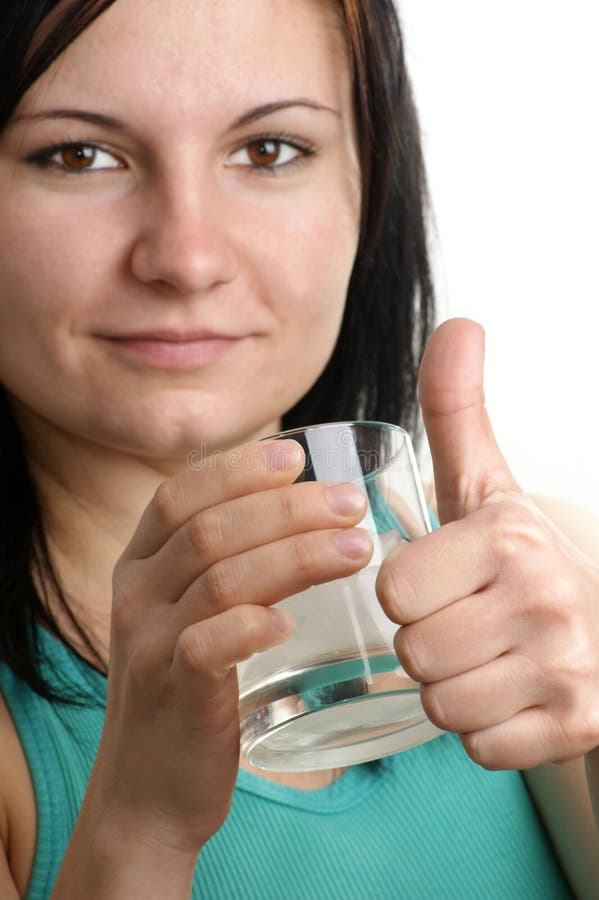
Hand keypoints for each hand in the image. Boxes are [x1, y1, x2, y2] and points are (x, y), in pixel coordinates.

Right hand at [87, 440, 370, 853]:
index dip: (237, 468)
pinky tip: (291, 621)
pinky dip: (251, 626)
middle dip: (289, 508)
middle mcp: (136, 594)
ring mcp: (149, 644)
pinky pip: (208, 647)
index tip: (296, 454)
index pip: (180, 494)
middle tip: (352, 504)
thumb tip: (301, 512)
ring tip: (357, 548)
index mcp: (140, 564)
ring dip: (295, 556)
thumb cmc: (188, 687)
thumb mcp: (187, 614)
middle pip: (211, 529)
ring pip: (222, 579)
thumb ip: (224, 565)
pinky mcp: (174, 694)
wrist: (147, 791)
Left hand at [376, 318, 598, 769]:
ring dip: (453, 687)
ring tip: (488, 655)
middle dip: (428, 641)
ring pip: (443, 704)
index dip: (408, 592)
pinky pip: (481, 746)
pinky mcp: (578, 726)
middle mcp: (544, 600)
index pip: (394, 590)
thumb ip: (455, 409)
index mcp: (509, 535)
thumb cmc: (525, 556)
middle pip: (413, 652)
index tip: (442, 583)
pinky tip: (513, 691)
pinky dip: (488, 727)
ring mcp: (567, 669)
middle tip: (467, 622)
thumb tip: (458, 324)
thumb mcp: (487, 482)